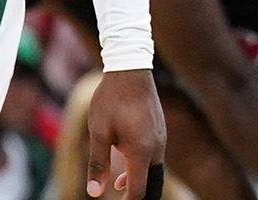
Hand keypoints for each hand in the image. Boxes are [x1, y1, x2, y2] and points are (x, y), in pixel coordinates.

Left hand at [85, 68, 164, 197]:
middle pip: (153, 183)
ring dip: (139, 179)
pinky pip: (154, 155)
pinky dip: (142, 164)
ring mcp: (161, 139)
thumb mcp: (98, 132)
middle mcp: (157, 148)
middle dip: (139, 195)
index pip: (139, 188)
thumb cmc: (111, 100)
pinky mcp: (160, 131)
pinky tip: (124, 159)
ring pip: (154, 169)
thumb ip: (98, 163)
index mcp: (142, 152)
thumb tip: (95, 192)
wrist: (130, 70)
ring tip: (119, 185)